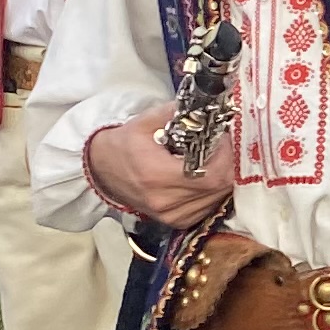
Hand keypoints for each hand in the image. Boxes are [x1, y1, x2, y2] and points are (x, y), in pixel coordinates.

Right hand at [82, 109, 237, 224]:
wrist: (102, 171)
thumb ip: (174, 113)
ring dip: (222, 178)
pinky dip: (212, 191)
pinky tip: (203, 177)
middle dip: (227, 164)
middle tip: (221, 146)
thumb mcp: (144, 122)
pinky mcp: (176, 221)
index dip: (225, 156)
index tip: (223, 139)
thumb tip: (204, 108)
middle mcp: (165, 201)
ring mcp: (171, 215)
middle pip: (219, 187)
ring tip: (211, 159)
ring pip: (217, 199)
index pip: (211, 174)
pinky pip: (208, 208)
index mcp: (157, 175)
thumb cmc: (123, 145)